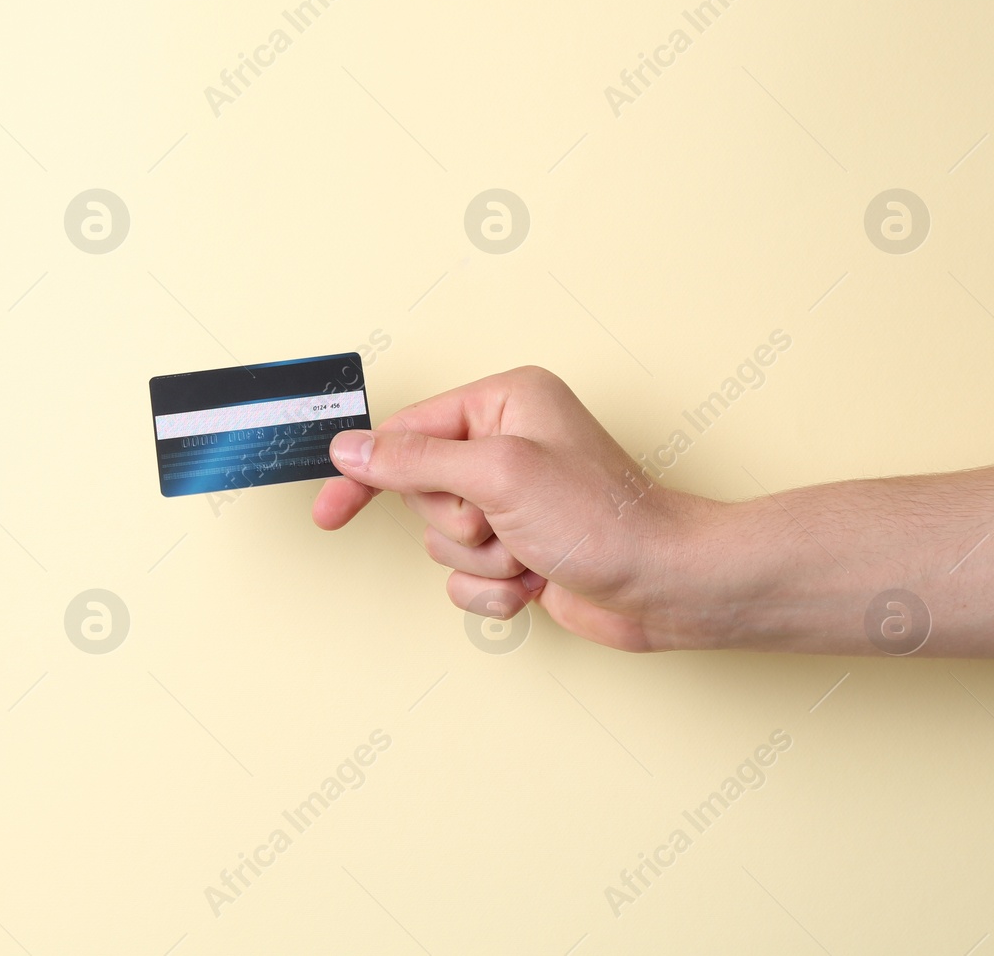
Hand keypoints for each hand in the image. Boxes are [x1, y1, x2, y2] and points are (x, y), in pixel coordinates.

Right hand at [313, 366, 719, 651]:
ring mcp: (512, 501)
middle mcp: (506, 445)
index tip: (329, 511)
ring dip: (480, 561)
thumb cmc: (602, 520)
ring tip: (530, 553)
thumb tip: (352, 450)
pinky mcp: (519, 549)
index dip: (365, 472)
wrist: (664, 587)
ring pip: (440, 540)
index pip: (406, 431)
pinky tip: (535, 582)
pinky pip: (464, 578)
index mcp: (504, 403)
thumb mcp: (496, 474)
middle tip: (501, 524)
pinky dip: (494, 590)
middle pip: (420, 491)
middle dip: (456, 523)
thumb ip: (413, 459)